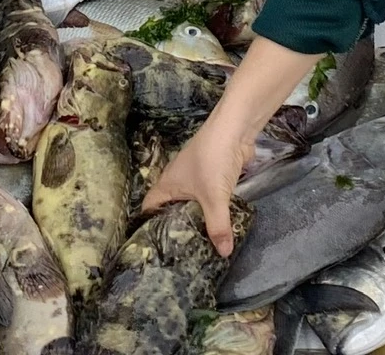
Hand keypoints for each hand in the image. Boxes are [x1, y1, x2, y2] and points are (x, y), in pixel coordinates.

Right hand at [143, 116, 256, 255]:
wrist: (235, 130)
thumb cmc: (213, 160)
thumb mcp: (213, 197)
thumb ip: (217, 226)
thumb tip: (223, 254)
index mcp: (167, 185)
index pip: (149, 209)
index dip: (148, 227)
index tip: (155, 247)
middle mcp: (177, 183)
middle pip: (170, 210)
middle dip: (175, 228)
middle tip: (180, 253)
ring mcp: (195, 179)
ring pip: (190, 205)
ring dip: (195, 220)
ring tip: (199, 244)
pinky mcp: (213, 178)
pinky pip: (207, 200)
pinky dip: (210, 212)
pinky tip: (218, 226)